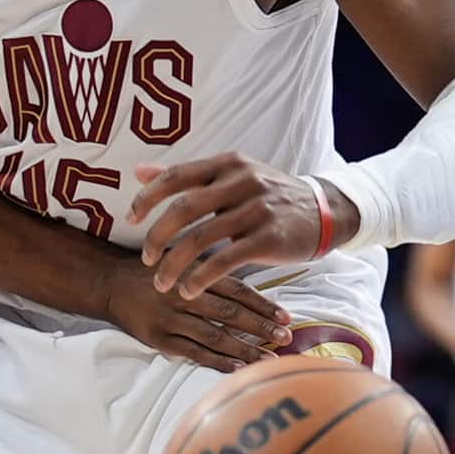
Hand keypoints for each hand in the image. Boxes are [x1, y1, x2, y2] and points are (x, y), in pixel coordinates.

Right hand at [100, 255, 293, 373]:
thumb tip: (251, 278)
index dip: (263, 303)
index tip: (286, 316)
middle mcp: (184, 295)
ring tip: (270, 358)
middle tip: (287, 337)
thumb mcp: (181, 256)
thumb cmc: (153, 270)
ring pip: (215, 336)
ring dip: (245, 349)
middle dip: (261, 327)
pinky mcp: (159, 339)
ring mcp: (171, 319)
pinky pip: (193, 353)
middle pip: (230, 313)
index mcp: (193, 272)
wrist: (109, 282)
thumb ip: (211, 268)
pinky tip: (238, 367)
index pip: (237, 289)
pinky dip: (217, 361)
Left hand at [130, 155, 352, 299]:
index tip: (130, 219)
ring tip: (161, 283)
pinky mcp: (268, 238)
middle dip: (157, 235)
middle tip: (146, 258)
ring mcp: (256, 209)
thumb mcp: (231, 175)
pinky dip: (201, 277)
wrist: (324, 211)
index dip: (148, 197)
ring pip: (201, 237)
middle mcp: (241, 181)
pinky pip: (225, 260)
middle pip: (183, 208)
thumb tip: (139, 171)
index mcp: (227, 163)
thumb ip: (185, 175)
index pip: (176, 176)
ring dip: (174, 263)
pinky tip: (189, 290)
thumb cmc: (267, 194)